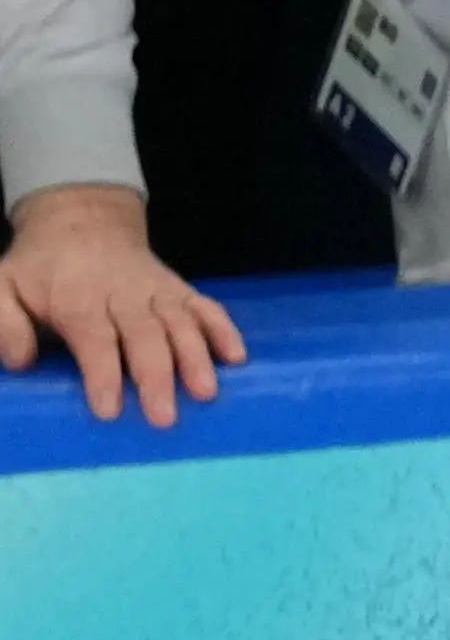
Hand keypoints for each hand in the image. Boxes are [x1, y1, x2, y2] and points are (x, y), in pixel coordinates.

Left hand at [0, 179, 237, 424]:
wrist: (83, 223)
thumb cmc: (41, 269)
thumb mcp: (4, 284)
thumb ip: (5, 321)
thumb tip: (19, 360)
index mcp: (78, 299)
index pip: (94, 337)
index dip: (103, 372)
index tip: (109, 409)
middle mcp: (124, 295)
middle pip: (144, 335)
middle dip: (156, 375)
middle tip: (163, 416)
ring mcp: (158, 292)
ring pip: (180, 324)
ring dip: (196, 358)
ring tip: (205, 392)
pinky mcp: (181, 291)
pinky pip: (207, 307)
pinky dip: (223, 330)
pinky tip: (235, 357)